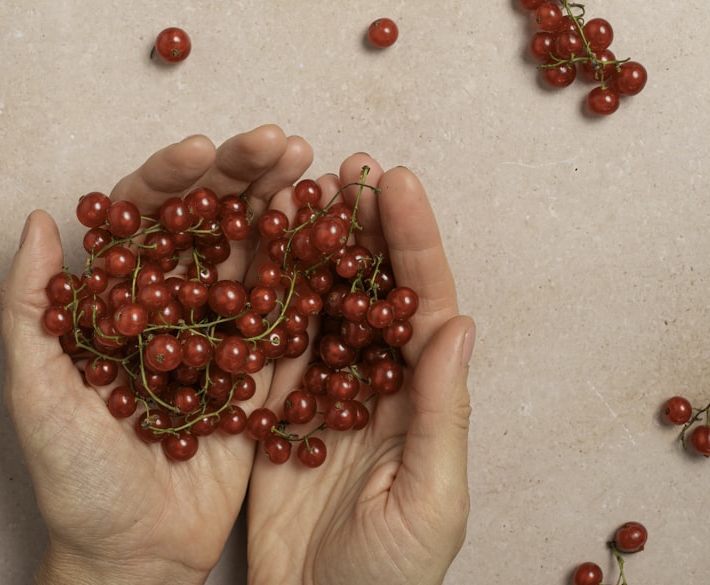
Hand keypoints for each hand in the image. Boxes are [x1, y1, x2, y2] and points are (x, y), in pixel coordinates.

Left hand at [0, 125, 311, 584]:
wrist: (135, 555)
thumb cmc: (76, 482)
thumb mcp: (38, 396)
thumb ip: (32, 311)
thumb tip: (40, 220)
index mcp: (119, 301)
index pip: (145, 218)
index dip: (173, 178)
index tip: (204, 149)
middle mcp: (174, 307)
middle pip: (211, 225)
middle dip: (244, 177)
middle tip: (284, 143)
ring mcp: (222, 337)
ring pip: (256, 258)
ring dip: (284, 211)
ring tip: (317, 172)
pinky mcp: (261, 375)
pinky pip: (288, 317)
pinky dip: (311, 276)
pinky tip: (334, 239)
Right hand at [246, 154, 475, 584]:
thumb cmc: (393, 576)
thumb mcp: (432, 500)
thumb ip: (441, 412)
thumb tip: (457, 323)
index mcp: (422, 395)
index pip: (423, 301)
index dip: (413, 239)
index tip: (396, 181)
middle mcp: (375, 380)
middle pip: (371, 286)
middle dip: (363, 224)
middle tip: (346, 165)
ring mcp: (322, 390)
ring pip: (319, 301)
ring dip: (312, 245)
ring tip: (298, 188)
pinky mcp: (274, 409)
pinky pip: (270, 342)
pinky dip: (264, 296)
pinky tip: (252, 252)